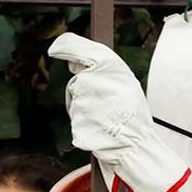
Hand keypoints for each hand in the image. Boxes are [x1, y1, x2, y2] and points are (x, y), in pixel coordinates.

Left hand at [47, 33, 189, 191]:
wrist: (135, 144)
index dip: (64, 47)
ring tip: (107, 116)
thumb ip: (100, 67)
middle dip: (86, 92)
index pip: (76, 48)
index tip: (56, 50)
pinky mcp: (76, 123)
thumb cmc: (131, 113)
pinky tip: (100, 126)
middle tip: (108, 103)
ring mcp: (82, 104)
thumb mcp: (124, 80)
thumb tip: (72, 63)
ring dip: (87, 110)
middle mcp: (91, 81)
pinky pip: (76, 120)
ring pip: (76, 103)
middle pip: (76, 83)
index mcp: (108, 66)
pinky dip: (85, 124)